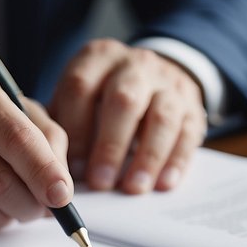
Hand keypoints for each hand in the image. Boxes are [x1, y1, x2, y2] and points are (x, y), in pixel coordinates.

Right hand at [0, 76, 70, 233]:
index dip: (44, 171)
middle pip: (1, 181)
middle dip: (31, 204)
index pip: (16, 138)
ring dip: (8, 216)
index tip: (63, 196)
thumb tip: (62, 185)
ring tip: (12, 205)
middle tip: (41, 207)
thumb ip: (44, 135)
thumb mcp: (4, 106)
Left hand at [49, 39, 206, 193]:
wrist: (154, 75)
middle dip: (110, 145)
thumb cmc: (104, 95)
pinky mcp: (192, 105)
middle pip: (123, 101)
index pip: (81, 87)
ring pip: (161, 118)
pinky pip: (188, 133)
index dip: (74, 129)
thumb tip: (53, 171)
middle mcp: (135, 64)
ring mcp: (168, 83)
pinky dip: (176, 161)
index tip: (69, 167)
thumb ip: (63, 125)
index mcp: (98, 57)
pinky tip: (163, 184)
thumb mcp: (79, 96)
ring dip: (146, 157)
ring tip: (133, 188)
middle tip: (100, 182)